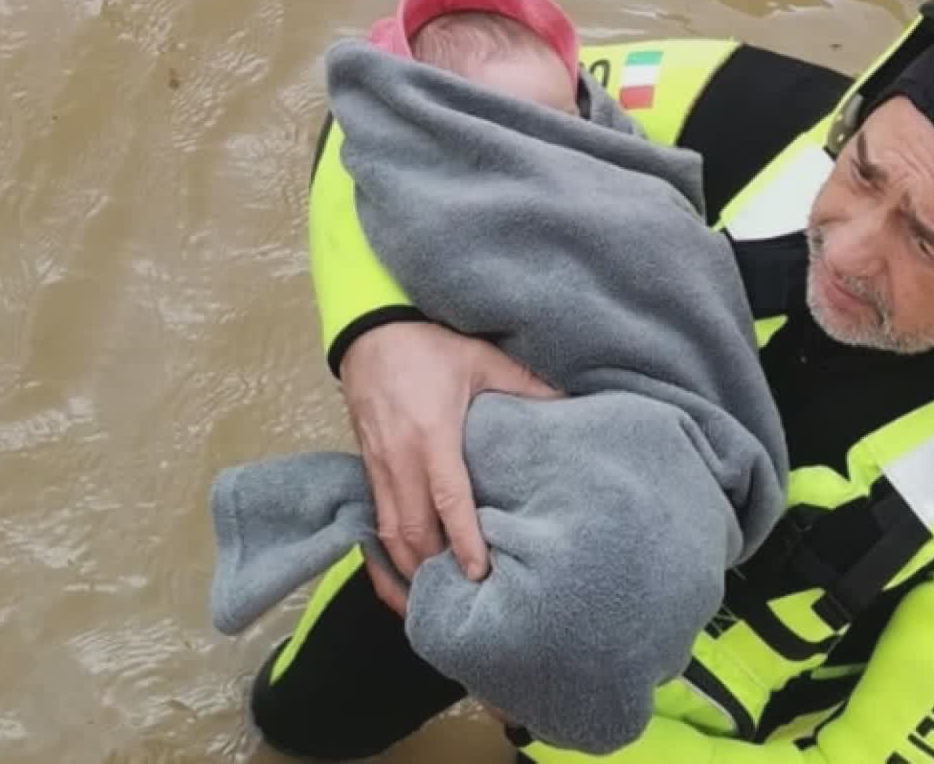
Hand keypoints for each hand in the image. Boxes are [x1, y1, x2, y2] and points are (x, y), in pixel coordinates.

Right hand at [339, 320, 560, 615]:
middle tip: (462, 603)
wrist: (369, 330)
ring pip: (388, 534)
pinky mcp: (365, 467)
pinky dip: (384, 555)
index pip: (447, 500)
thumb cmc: (426, 344)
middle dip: (435, 571)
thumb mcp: (481, 359)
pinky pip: (372, 521)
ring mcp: (376, 465)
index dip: (462, 541)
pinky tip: (400, 578)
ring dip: (408, 571)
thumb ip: (525, 385)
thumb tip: (569, 406)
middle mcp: (399, 458)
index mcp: (431, 435)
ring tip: (433, 603)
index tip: (479, 574)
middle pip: (413, 530)